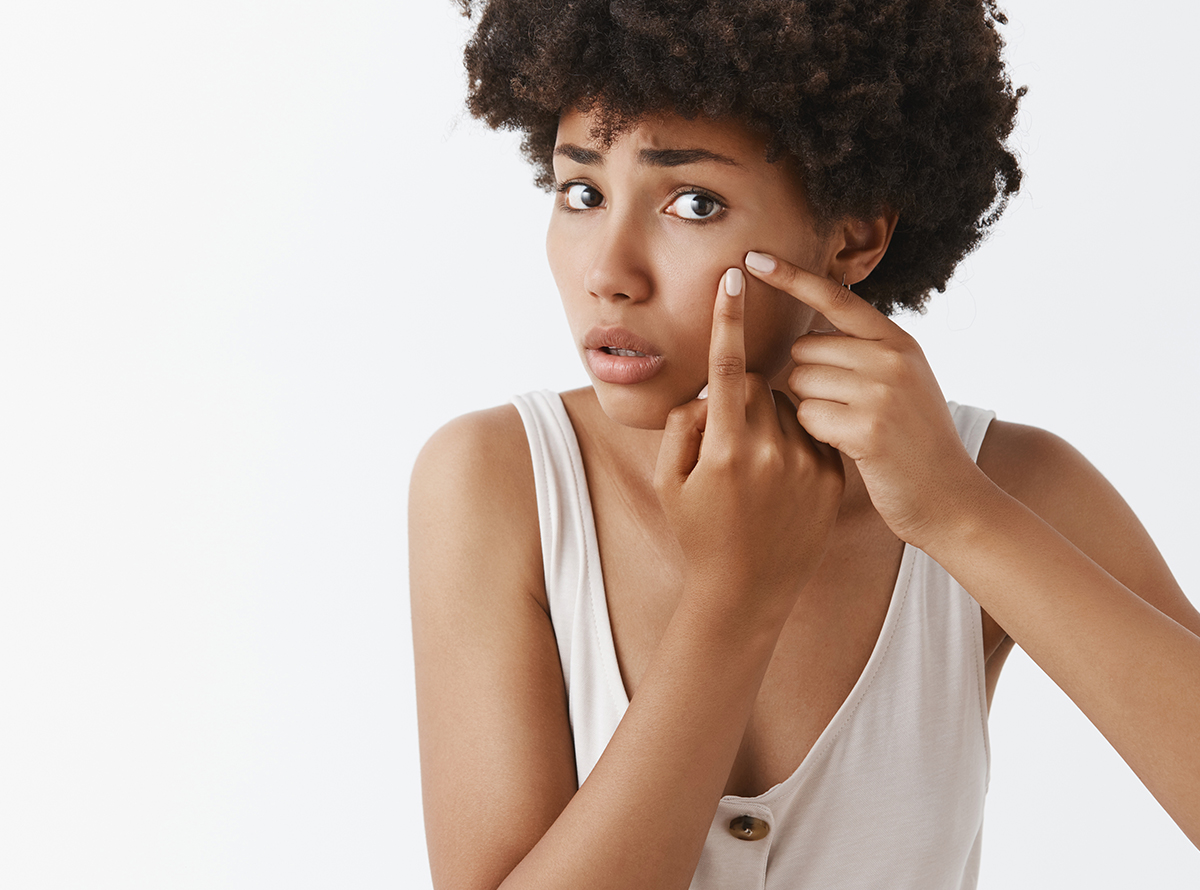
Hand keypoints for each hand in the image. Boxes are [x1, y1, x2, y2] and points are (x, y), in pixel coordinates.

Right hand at [653, 268, 843, 614]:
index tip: (735, 278)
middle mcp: (770, 451)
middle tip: (730, 441)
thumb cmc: (698, 535)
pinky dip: (797, 438)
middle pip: (761, 385)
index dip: (728, 319)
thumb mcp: (669, 482)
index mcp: (725, 448)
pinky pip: (814, 430)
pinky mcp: (832, 477)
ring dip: (772, 419)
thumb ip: (683, 427)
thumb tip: (708, 393)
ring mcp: (806, 464)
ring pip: (790, 405)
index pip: (728, 366)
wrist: (747, 592)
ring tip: (756, 470)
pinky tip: (781, 479)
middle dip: (744, 398)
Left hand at [743, 251, 983, 547]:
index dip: (791, 277)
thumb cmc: (913, 444)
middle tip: (839, 410)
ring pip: (800, 382)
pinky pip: (806, 416)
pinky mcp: (867, 428)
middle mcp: (892, 358)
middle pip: (805, 348)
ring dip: (808, 407)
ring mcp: (882, 392)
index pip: (835, 297)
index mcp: (899, 341)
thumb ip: (865, 354)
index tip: (754, 258)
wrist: (950, 498)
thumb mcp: (903, 383)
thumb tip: (804, 337)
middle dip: (805, 378)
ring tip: (846, 429)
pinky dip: (814, 434)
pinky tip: (844, 446)